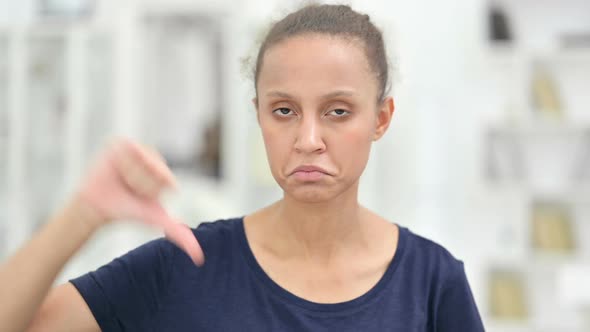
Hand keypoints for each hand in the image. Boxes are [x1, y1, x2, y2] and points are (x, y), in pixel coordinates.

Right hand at [73, 138, 204, 265]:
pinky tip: (115, 168)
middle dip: (142, 183)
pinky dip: (121, 162)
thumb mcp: (156, 220)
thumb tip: (200, 258)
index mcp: (166, 176)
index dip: (153, 191)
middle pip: (158, 170)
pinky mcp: (122, 143)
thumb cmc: (126, 212)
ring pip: (143, 160)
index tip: (142, 197)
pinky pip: (129, 150)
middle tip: (130, 188)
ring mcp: (139, 150)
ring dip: (130, 173)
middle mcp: (155, 160)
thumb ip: (180, 235)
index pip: (169, 181)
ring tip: (121, 179)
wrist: (97, 206)